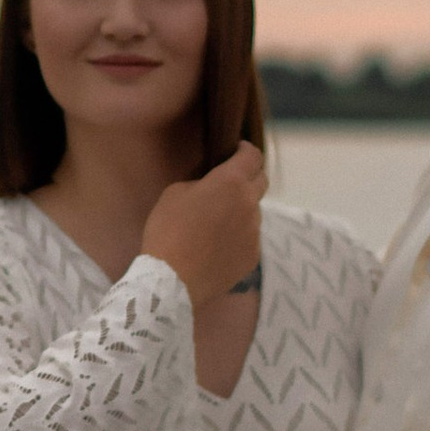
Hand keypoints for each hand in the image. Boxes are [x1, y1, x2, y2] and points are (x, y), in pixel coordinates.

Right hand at [142, 142, 264, 307]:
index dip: (246, 151)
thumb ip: (201, 183)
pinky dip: (238, 237)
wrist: (172, 279)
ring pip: (253, 213)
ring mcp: (254, 232)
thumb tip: (212, 188)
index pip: (253, 156)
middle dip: (249, 177)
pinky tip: (217, 248)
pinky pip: (249, 239)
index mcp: (232, 182)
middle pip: (261, 181)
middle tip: (230, 184)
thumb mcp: (175, 193)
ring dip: (240, 211)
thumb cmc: (167, 230)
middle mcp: (250, 204)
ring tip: (217, 224)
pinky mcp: (253, 256)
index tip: (238, 151)